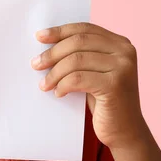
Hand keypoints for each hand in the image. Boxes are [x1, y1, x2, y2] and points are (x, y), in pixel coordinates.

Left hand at [31, 22, 146, 148]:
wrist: (125, 131)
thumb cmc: (104, 100)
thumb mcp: (94, 71)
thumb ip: (81, 54)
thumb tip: (47, 43)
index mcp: (120, 43)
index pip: (84, 29)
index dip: (60, 31)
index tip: (39, 36)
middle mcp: (125, 52)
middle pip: (78, 42)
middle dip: (52, 53)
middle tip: (35, 64)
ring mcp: (123, 68)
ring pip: (76, 60)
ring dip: (54, 72)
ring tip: (44, 84)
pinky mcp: (115, 85)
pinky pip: (78, 79)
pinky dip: (63, 85)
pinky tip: (58, 93)